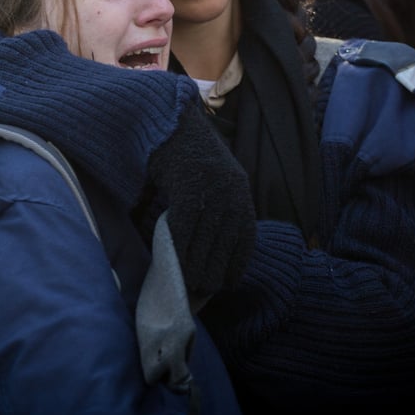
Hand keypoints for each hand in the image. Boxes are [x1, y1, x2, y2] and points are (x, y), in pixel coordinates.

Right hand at [138, 100, 256, 301]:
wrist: (170, 125)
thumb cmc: (189, 156)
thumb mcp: (217, 180)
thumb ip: (221, 210)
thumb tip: (214, 249)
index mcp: (241, 193)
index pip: (245, 241)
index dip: (235, 266)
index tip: (225, 284)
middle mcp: (231, 195)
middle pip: (223, 249)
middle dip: (210, 273)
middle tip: (197, 290)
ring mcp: (210, 193)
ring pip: (202, 246)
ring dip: (192, 270)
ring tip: (184, 284)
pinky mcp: (187, 191)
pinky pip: (182, 233)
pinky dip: (177, 252)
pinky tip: (171, 264)